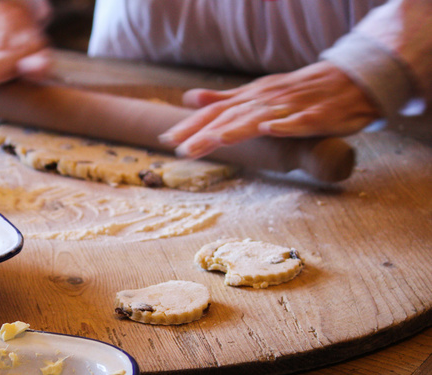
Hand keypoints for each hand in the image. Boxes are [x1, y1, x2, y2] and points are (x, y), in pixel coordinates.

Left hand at [160, 61, 380, 157]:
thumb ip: (224, 99)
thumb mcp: (258, 92)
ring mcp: (294, 106)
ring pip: (261, 118)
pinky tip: (271, 129)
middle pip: (232, 117)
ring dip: (237, 129)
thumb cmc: (301, 90)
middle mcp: (268, 99)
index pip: (216, 111)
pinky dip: (287, 124)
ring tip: (216, 140)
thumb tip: (189, 99)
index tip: (167, 140)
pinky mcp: (320, 115)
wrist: (352, 79)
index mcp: (253, 96)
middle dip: (206, 132)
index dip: (191, 125)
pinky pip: (303, 121)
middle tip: (180, 150)